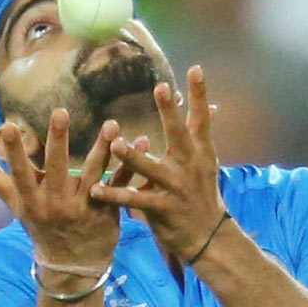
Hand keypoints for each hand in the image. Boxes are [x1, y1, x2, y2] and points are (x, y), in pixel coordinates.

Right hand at [0, 109, 143, 269]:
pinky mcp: (108, 211)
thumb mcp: (19, 209)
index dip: (15, 152)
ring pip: (95, 174)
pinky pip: (121, 185)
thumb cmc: (43, 229)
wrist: (73, 265)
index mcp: (33, 201)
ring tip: (111, 126)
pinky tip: (141, 141)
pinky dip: (132, 166)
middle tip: (60, 113)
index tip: (9, 127)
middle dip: (59, 141)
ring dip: (104, 149)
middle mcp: (57, 204)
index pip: (20, 173)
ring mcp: (84, 208)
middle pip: (58, 169)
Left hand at [89, 65, 225, 261]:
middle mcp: (190, 166)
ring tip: (116, 143)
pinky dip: (114, 196)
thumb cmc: (201, 195)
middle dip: (170, 112)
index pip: (202, 119)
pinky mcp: (162, 209)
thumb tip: (212, 107)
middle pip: (179, 135)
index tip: (195, 69)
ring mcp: (175, 188)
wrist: (208, 237)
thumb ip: (199, 137)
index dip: (199, 94)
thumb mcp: (204, 165)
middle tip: (161, 88)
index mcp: (201, 153)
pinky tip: (95, 190)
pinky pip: (134, 201)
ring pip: (151, 169)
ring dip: (133, 156)